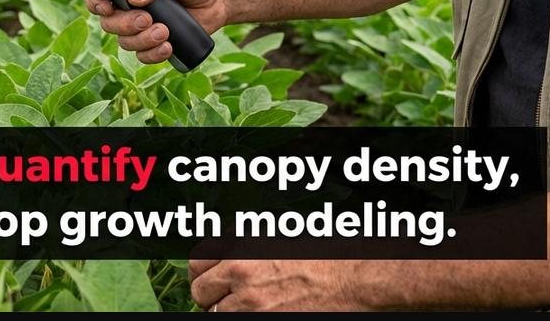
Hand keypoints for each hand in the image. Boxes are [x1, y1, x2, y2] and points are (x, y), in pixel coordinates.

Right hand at [81, 0, 229, 64]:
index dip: (95, 2)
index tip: (106, 8)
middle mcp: (130, 5)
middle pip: (109, 23)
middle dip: (125, 25)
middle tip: (147, 19)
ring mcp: (142, 25)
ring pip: (124, 42)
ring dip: (142, 40)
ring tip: (165, 31)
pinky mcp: (155, 42)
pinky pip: (142, 56)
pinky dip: (152, 54)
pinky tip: (168, 47)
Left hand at [189, 259, 370, 310]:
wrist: (351, 279)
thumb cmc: (320, 256)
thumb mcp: (276, 237)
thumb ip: (242, 245)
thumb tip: (219, 255)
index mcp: (241, 248)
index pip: (197, 263)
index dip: (202, 273)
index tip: (208, 279)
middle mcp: (241, 275)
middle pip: (201, 293)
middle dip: (210, 296)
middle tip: (223, 298)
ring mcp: (252, 304)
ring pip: (218, 314)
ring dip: (228, 311)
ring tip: (249, 306)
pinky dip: (244, 318)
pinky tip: (262, 311)